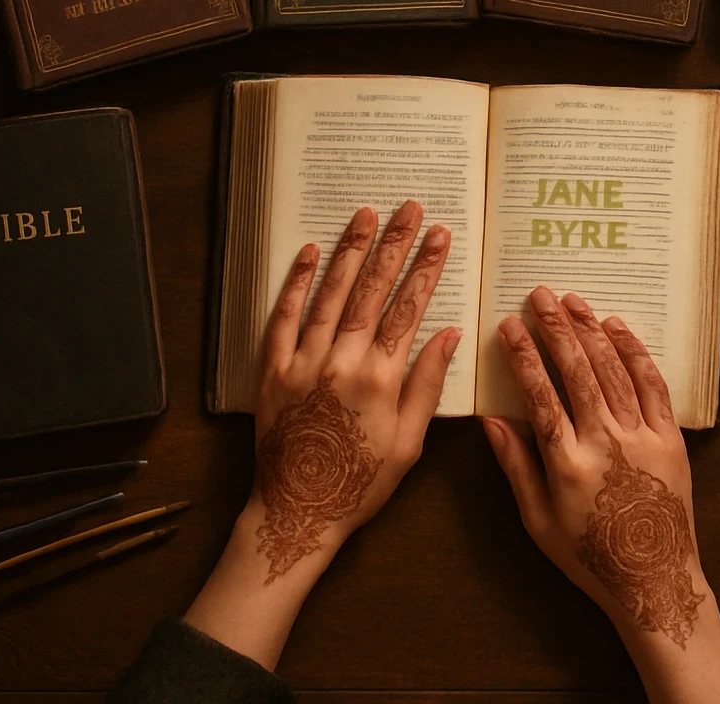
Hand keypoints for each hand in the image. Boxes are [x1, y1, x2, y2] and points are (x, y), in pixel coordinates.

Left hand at [185, 202, 459, 669]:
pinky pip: (283, 318)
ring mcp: (302, 362)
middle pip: (372, 290)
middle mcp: (341, 360)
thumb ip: (426, 384)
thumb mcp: (409, 442)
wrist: (298, 511)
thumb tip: (447, 334)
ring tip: (366, 215)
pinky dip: (297, 284)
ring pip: (330, 294)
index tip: (438, 235)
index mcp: (380, 377)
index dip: (425, 267)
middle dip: (393, 245)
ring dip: (351, 251)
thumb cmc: (360, 483)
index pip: (408, 307)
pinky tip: (311, 254)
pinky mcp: (272, 371)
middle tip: (408, 208)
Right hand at [483, 289, 719, 703]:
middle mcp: (605, 442)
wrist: (654, 578)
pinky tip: (616, 329)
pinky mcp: (671, 439)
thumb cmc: (589, 557)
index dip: (523, 356)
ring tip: (572, 301)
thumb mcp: (538, 522)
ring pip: (613, 370)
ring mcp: (642, 437)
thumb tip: (492, 419)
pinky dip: (634, 352)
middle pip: (577, 371)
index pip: (540, 394)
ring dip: (590, 331)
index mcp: (567, 464)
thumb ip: (516, 466)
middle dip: (556, 328)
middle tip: (540, 296)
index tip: (510, 325)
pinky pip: (652, 385)